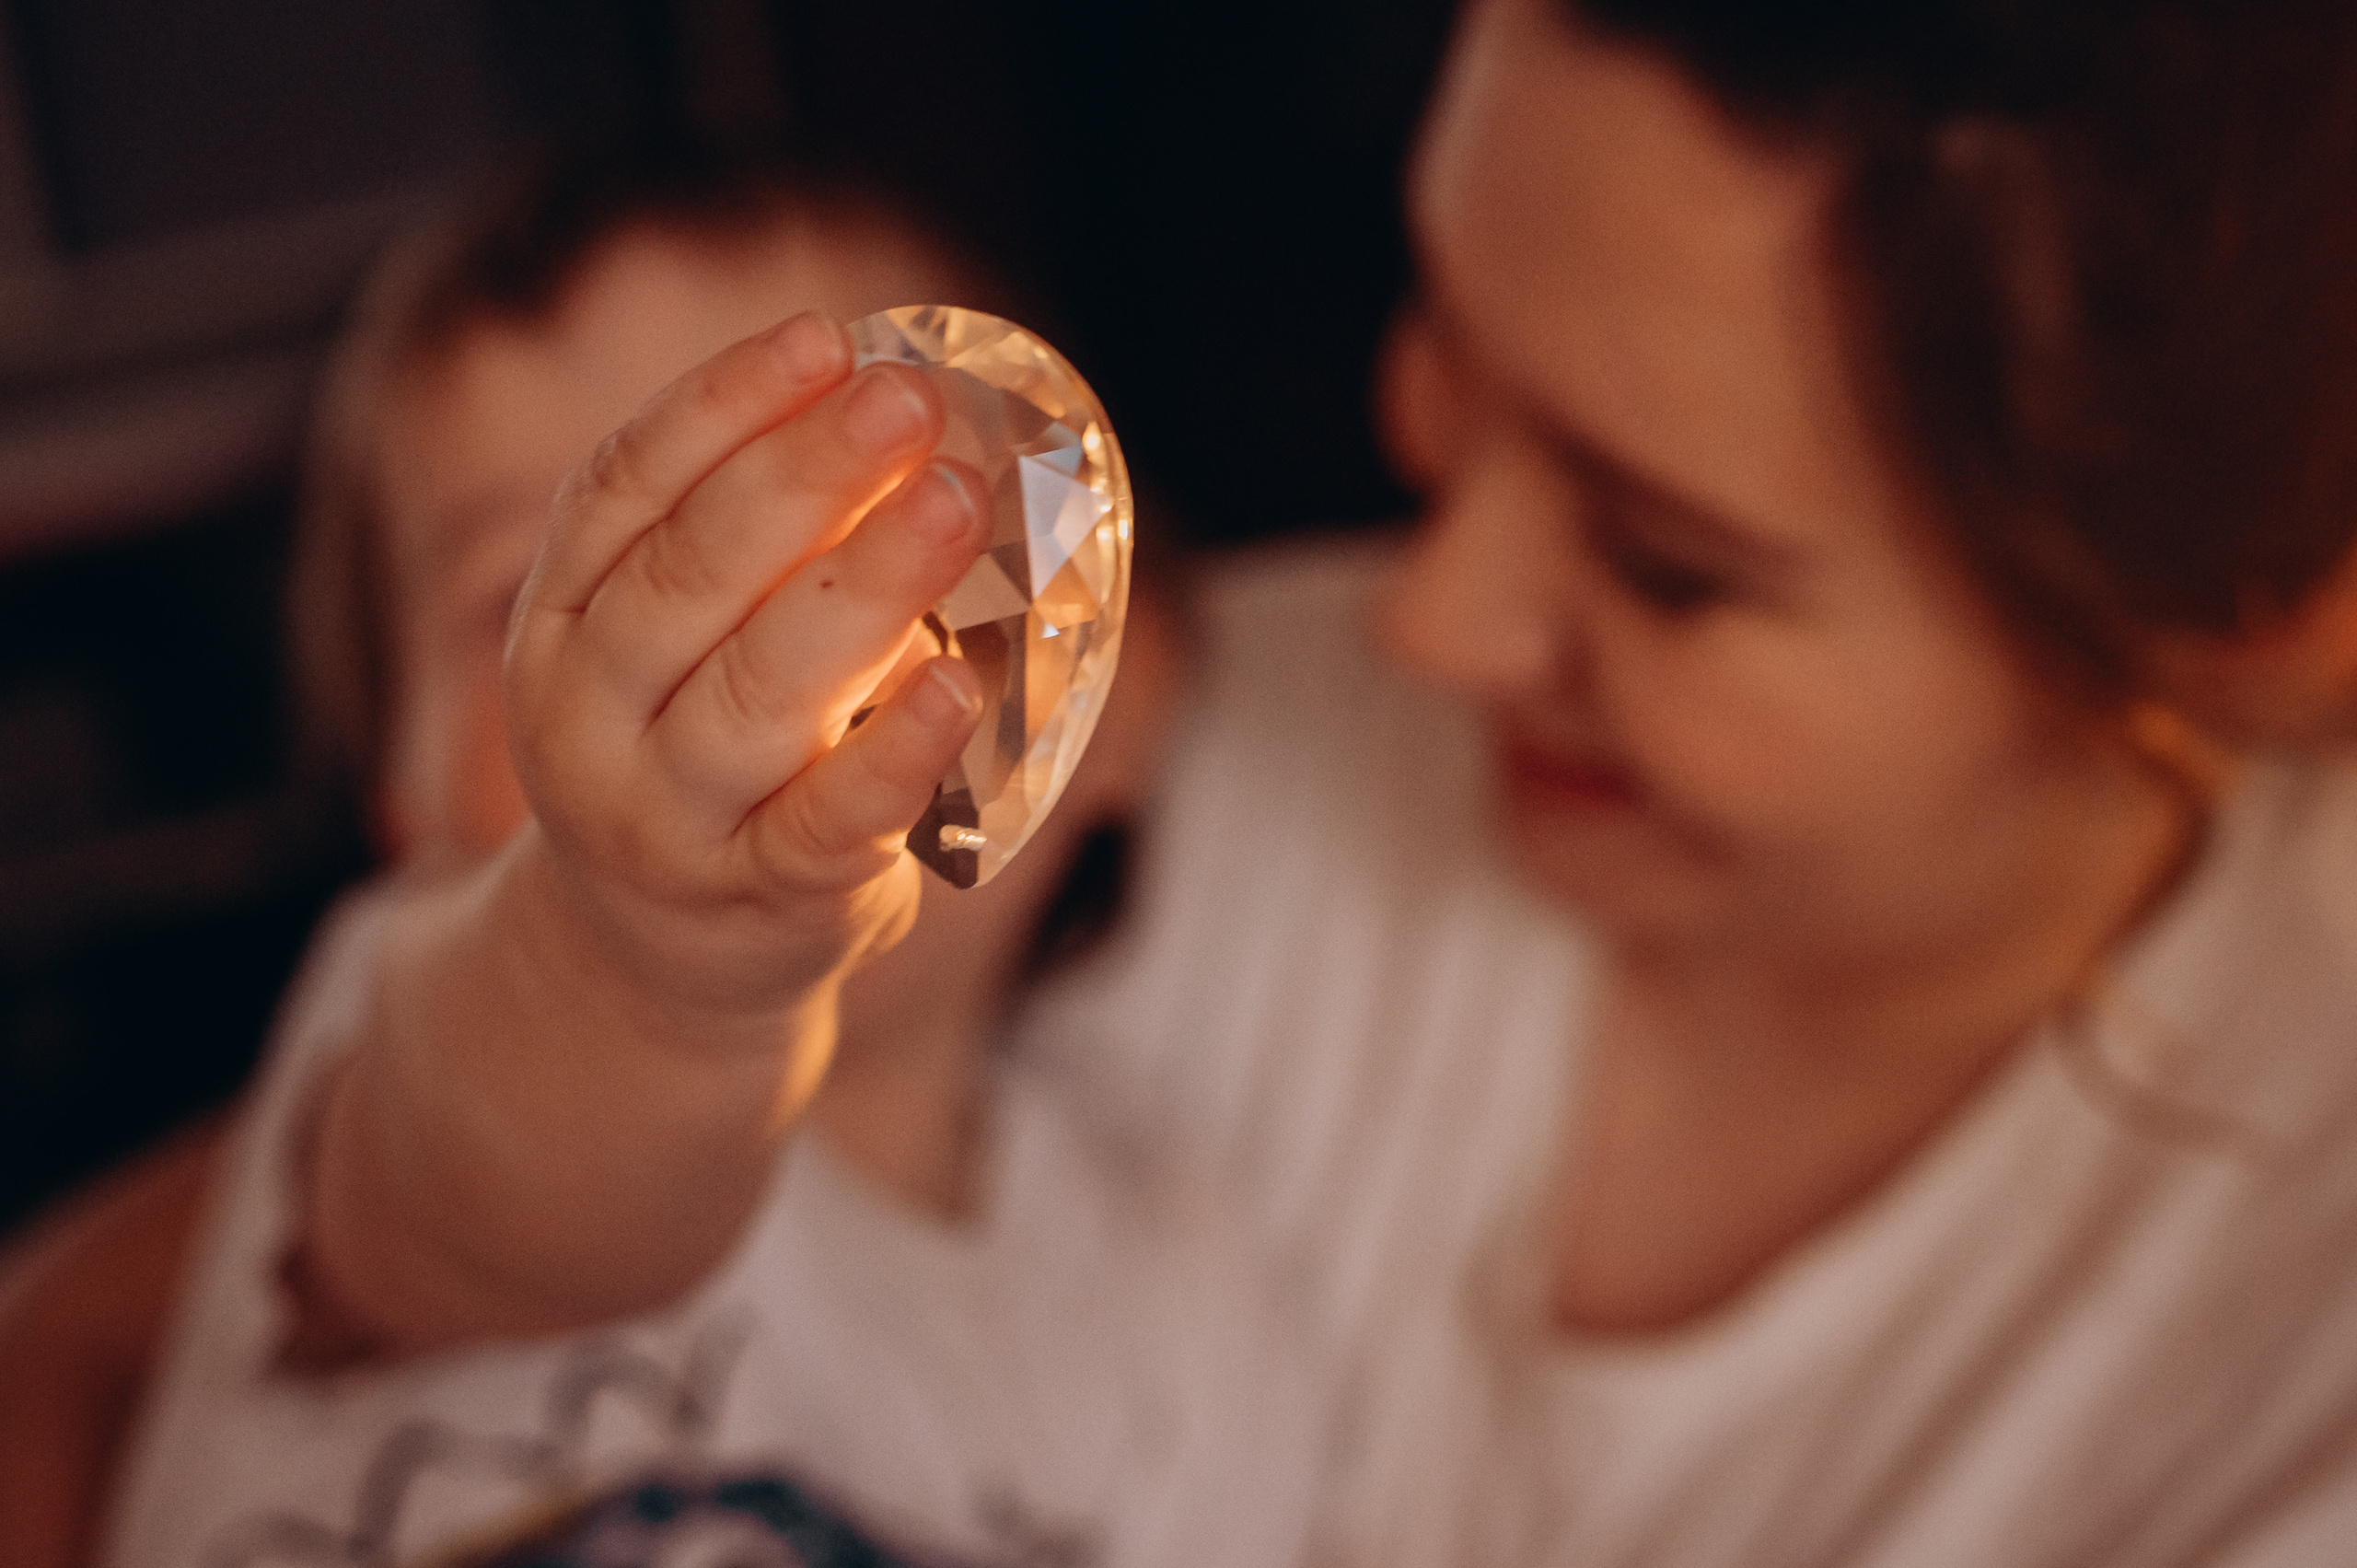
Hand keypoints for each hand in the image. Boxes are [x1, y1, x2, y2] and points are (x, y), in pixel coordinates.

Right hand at [502, 309, 989, 1037]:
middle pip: (691, 572)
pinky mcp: (761, 901)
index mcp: (560, 622)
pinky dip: (895, 752)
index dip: (726, 404)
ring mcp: (667, 819)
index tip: (827, 336)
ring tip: (955, 501)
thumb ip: (749, 544)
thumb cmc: (698, 760)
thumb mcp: (673, 646)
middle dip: (805, 473)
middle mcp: (588, 717)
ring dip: (864, 584)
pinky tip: (960, 684)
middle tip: (909, 398)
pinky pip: (828, 822)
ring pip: (759, 690)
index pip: (624, 488)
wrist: (654, 968)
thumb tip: (895, 409)